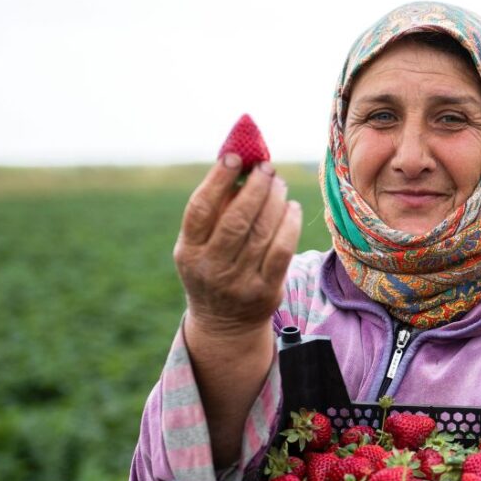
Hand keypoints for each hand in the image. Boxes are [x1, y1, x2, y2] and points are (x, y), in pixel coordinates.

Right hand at [174, 154, 301, 339]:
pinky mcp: (265, 291)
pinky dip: (290, 224)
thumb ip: (215, 210)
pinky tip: (292, 208)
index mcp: (188, 251)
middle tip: (267, 169)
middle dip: (255, 188)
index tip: (234, 157)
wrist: (225, 324)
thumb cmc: (213, 269)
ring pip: (262, 232)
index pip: (200, 209)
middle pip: (236, 219)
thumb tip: (241, 165)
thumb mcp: (200, 246)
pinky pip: (281, 250)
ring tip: (279, 185)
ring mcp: (238, 282)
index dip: (217, 180)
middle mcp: (210, 267)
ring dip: (275, 201)